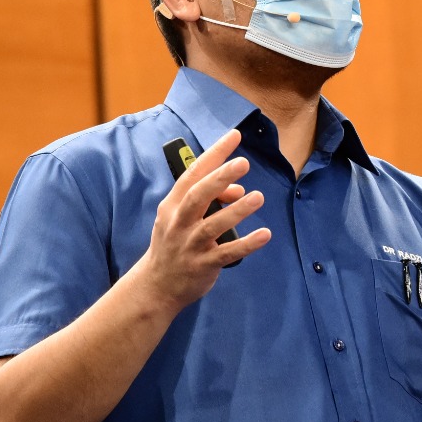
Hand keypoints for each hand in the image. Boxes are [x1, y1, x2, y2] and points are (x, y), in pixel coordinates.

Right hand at [143, 129, 271, 311]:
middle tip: (244, 163)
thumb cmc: (175, 242)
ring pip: (213, 225)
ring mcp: (190, 245)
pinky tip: (265, 234)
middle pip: (198, 195)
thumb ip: (211, 199)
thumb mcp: (184, 217)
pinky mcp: (202, 265)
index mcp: (174, 205)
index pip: (193, 173)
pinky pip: (227, 253)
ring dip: (237, 210)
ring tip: (258, 196)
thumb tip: (239, 188)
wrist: (156, 285)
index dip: (214, 154)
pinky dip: (246, 244)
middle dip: (220, 177)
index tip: (234, 136)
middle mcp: (179, 222)